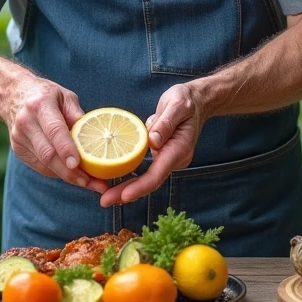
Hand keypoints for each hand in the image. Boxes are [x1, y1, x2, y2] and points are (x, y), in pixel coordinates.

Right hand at [3, 75, 107, 193]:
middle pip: (48, 154)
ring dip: (68, 176)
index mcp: (40, 105)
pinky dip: (58, 172)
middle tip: (93, 183)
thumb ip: (77, 114)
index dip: (66, 149)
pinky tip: (73, 174)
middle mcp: (26, 123)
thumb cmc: (45, 95)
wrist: (12, 95)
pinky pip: (41, 166)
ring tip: (89, 182)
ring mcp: (19, 138)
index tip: (78, 164)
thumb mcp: (64, 96)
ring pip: (45, 164)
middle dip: (71, 172)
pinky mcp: (18, 150)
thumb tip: (93, 136)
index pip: (54, 130)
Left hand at [100, 82, 206, 206]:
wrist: (197, 101)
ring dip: (128, 189)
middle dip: (128, 193)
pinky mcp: (164, 156)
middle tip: (104, 201)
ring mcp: (170, 159)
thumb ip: (165, 123)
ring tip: (106, 197)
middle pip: (151, 182)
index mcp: (179, 149)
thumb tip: (152, 141)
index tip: (124, 196)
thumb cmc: (185, 100)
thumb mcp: (176, 105)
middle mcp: (176, 158)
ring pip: (148, 179)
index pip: (158, 173)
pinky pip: (148, 171)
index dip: (140, 186)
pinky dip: (133, 179)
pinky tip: (115, 183)